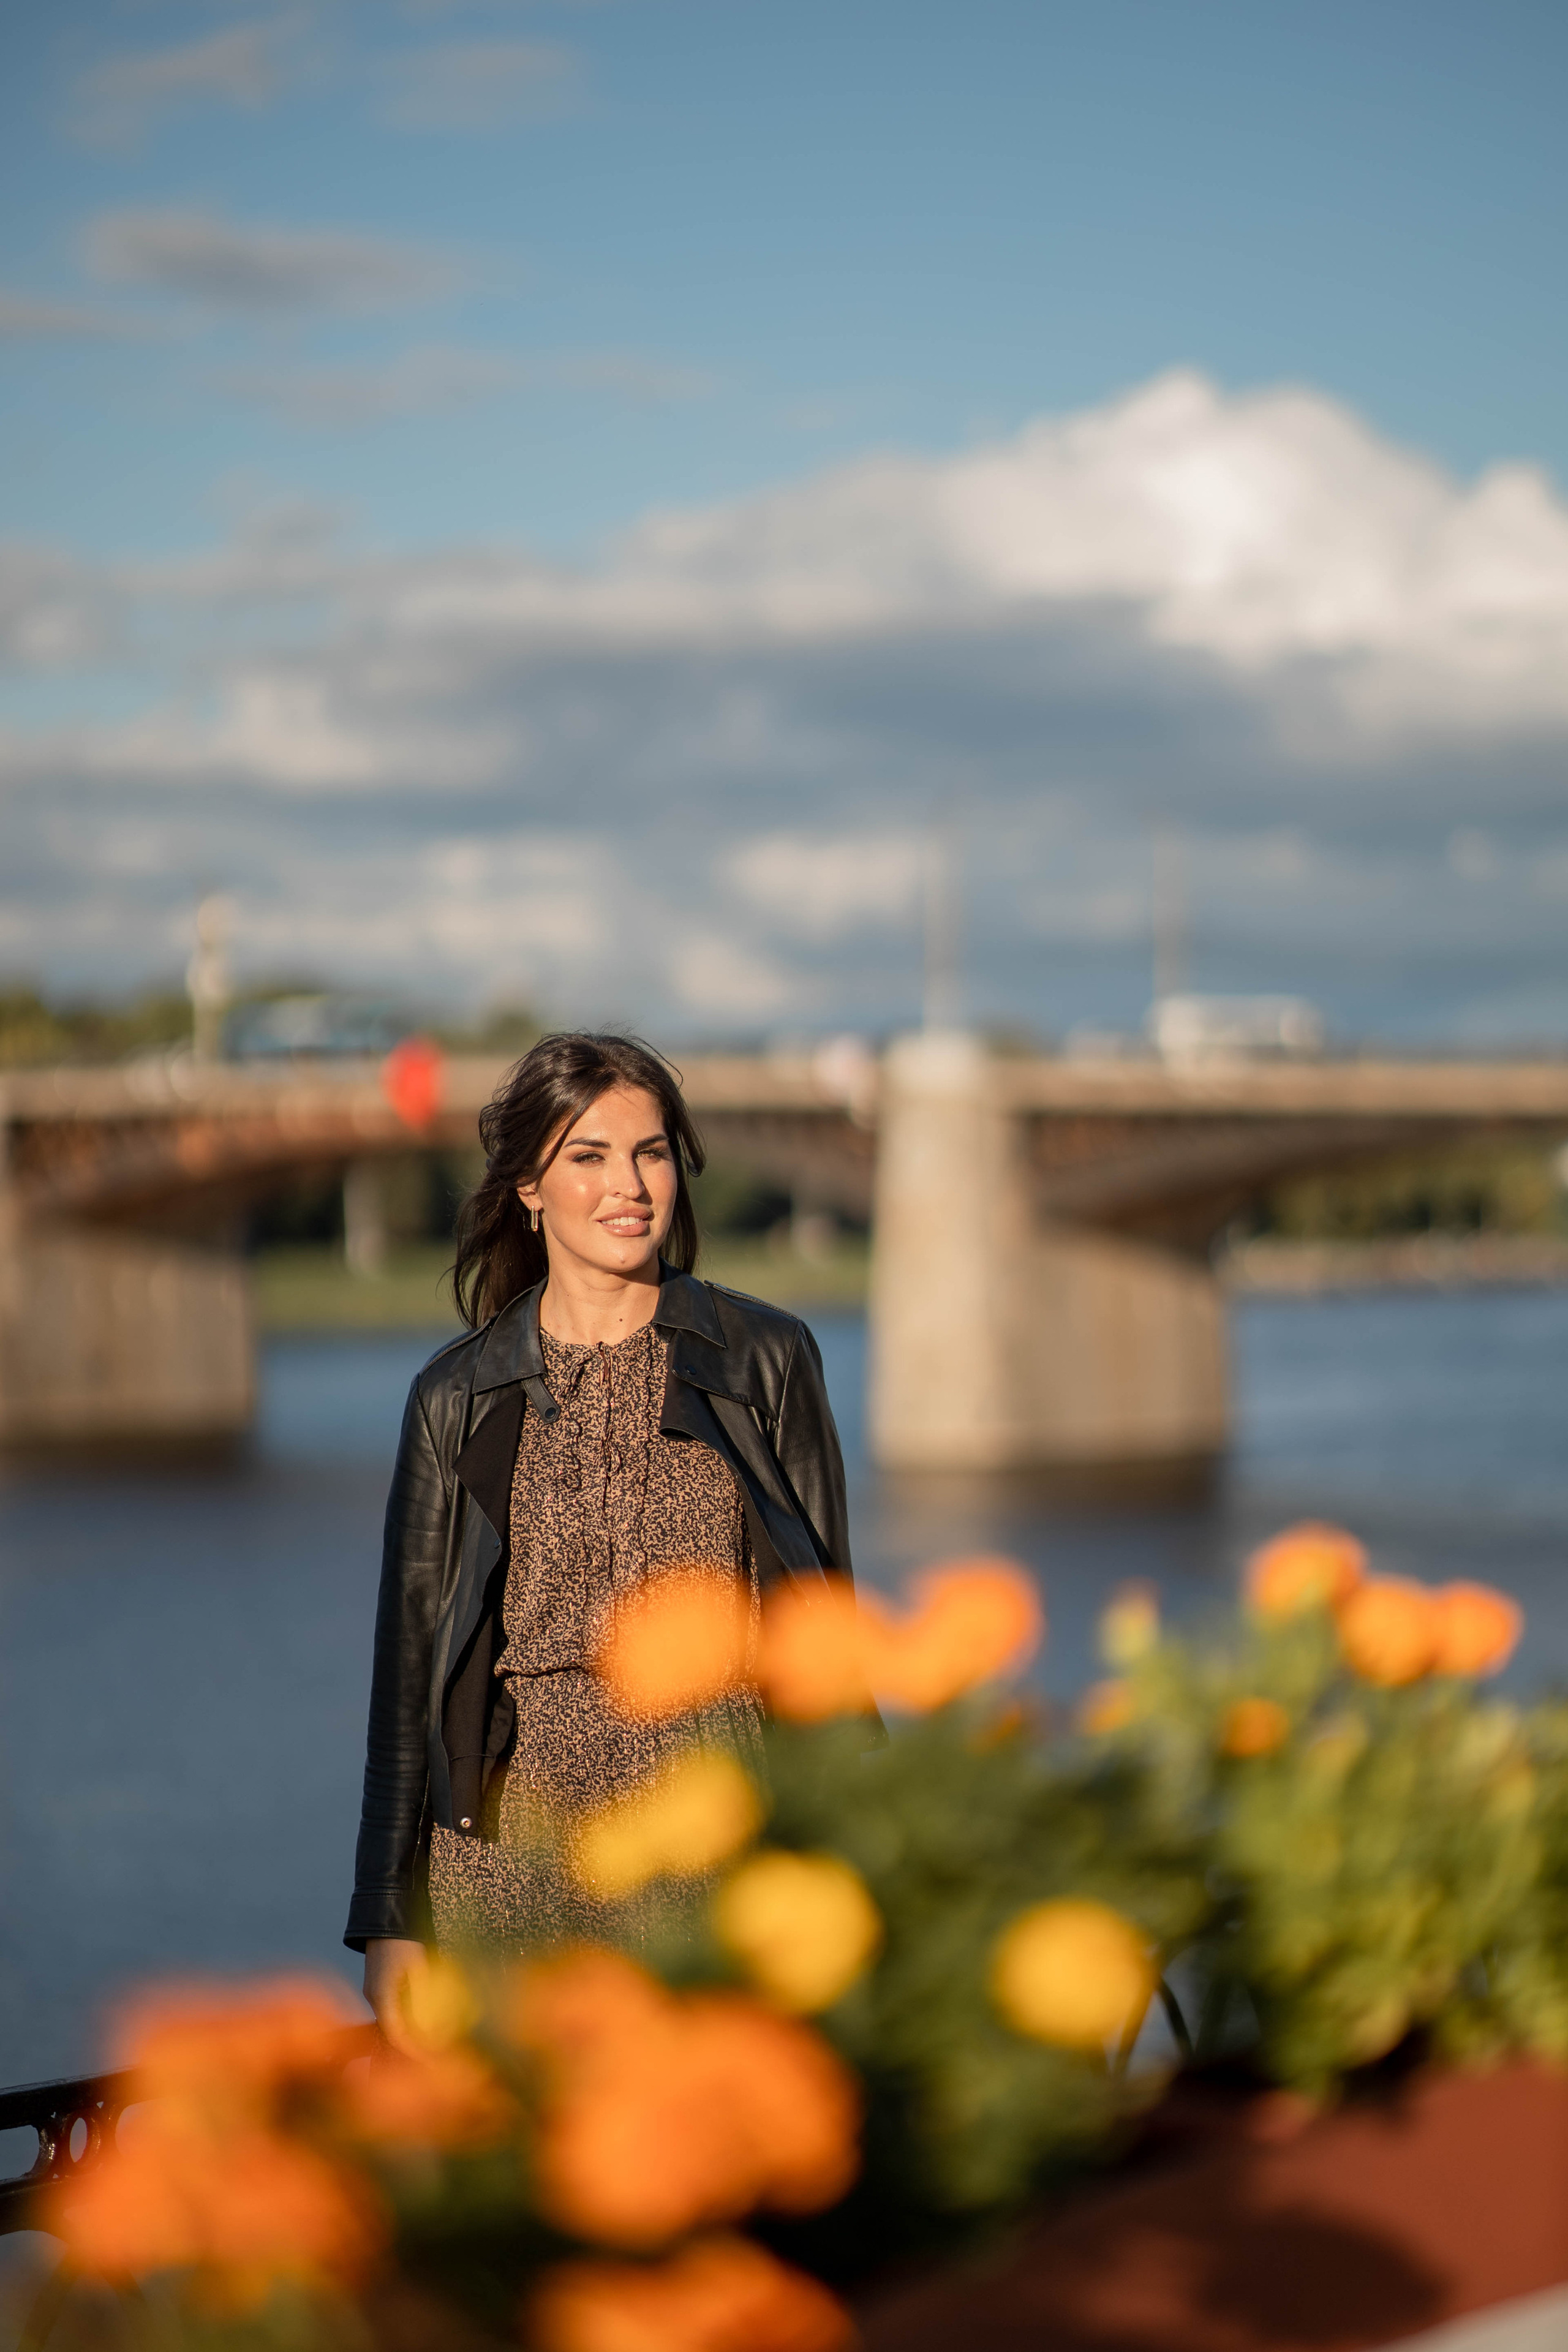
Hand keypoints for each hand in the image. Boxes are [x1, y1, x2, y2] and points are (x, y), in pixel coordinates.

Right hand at [362, 1936, 426, 2053]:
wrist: (386, 1919)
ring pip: (392, 2021)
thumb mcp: (418, 1968)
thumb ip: (421, 1999)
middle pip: (392, 2032)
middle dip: (413, 2045)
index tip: (430, 2060)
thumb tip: (427, 2030)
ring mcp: (373, 1992)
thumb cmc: (404, 1942)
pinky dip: (406, 2019)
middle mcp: (373, 1998)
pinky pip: (391, 2010)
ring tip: (432, 2041)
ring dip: (410, 2032)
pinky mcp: (378, 1986)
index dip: (412, 2050)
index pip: (395, 2035)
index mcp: (381, 1997)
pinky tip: (421, 2022)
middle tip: (435, 2054)